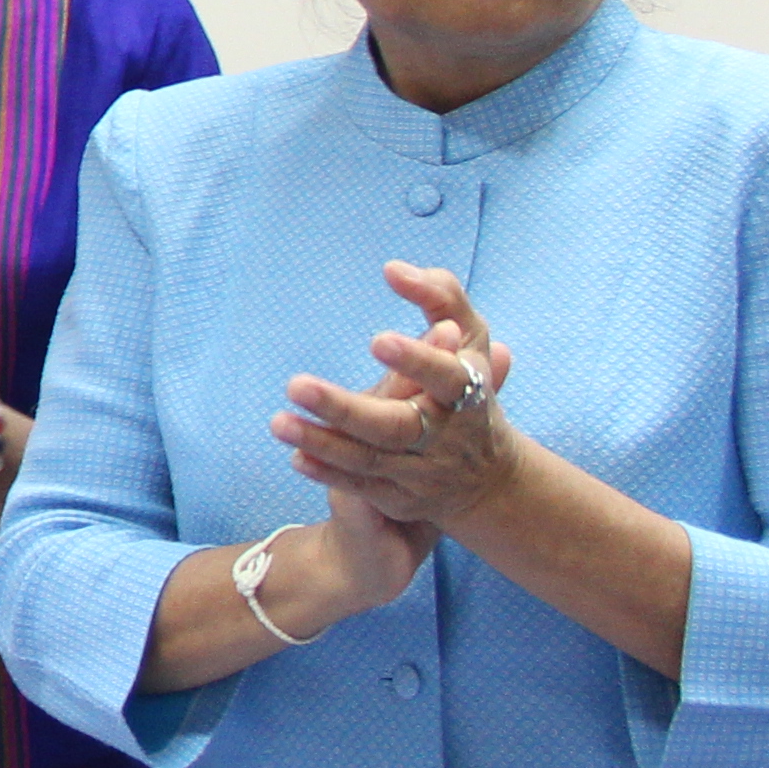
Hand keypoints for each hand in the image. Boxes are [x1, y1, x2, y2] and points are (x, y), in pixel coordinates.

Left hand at [272, 260, 519, 532]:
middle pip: (398, 427)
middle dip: (346, 409)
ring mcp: (424, 472)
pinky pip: (364, 487)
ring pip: (371, 460)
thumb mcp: (473, 339)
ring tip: (278, 421)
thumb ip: (442, 296)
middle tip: (295, 384)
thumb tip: (394, 269)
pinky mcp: (402, 498)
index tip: (376, 340)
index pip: (447, 377)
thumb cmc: (467, 387)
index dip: (416, 361)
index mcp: (468, 393)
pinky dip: (330, 473)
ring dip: (323, 442)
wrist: (489, 478)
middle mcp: (447, 437)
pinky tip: (295, 456)